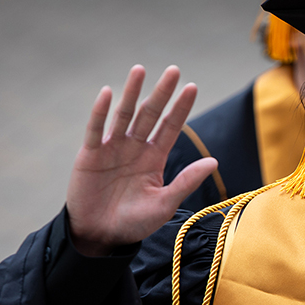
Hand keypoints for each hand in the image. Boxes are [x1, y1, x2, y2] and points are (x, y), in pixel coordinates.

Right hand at [66, 65, 217, 255]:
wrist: (100, 235)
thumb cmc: (134, 222)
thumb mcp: (164, 203)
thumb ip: (186, 182)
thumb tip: (214, 162)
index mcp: (154, 158)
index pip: (170, 127)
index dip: (180, 108)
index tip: (192, 87)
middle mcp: (134, 148)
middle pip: (150, 114)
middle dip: (161, 93)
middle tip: (174, 70)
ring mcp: (112, 149)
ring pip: (124, 115)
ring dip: (132, 93)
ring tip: (140, 69)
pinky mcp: (90, 155)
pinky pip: (95, 130)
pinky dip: (100, 112)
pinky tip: (108, 93)